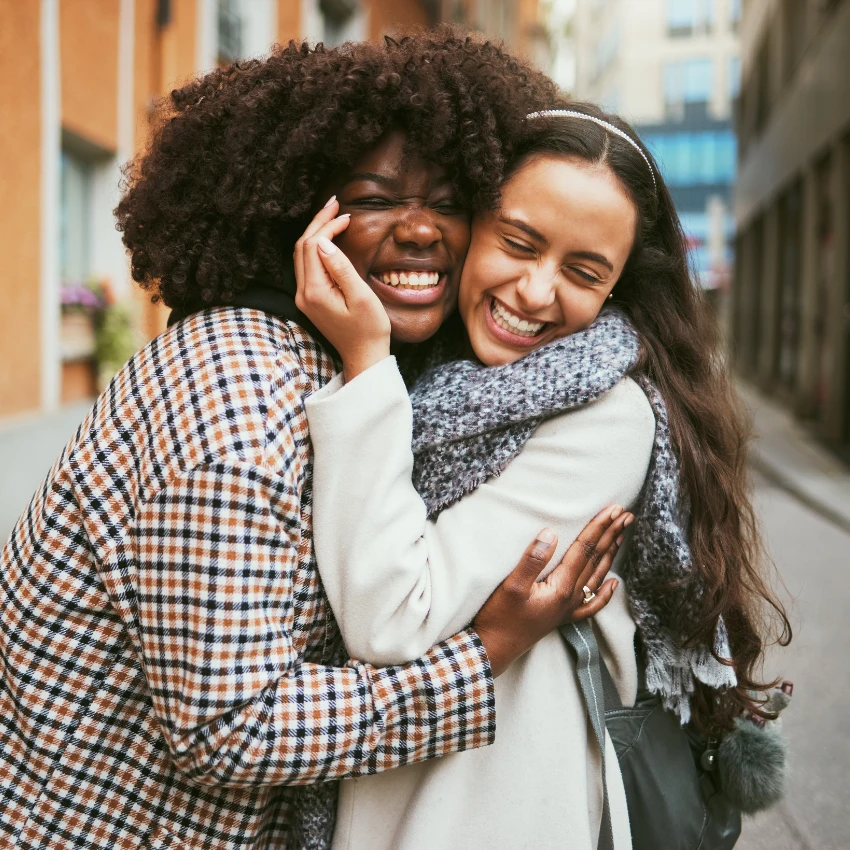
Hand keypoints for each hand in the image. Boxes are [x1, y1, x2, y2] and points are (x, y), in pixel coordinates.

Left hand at [294, 198, 390, 380]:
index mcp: (315, 292)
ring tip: (332, 215)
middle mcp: (304, 294)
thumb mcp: (361, 297)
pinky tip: (328, 238)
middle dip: (318, 223)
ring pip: (302, 255)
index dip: (328, 226)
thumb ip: (342, 268)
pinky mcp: (310, 300)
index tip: (347, 216)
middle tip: (335, 203)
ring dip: (315, 233)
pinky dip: (316, 247)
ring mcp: (305, 297)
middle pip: (302, 246)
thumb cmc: (369, 329)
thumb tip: (325, 242)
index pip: (314, 246)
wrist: (364, 356)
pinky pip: (307, 265)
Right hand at [473, 505, 632, 676]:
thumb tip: (550, 532)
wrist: (493, 649)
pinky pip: (591, 604)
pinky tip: (613, 583)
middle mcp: (571, 597)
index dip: (598, 527)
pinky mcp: (561, 617)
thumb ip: (532, 560)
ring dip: (610, 554)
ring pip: (597, 576)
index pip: (584, 550)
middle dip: (611, 535)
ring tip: (621, 535)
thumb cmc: (499, 617)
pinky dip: (605, 592)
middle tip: (626, 515)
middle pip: (595, 560)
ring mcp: (568, 608)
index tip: (613, 509)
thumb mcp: (511, 586)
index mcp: (561, 587)